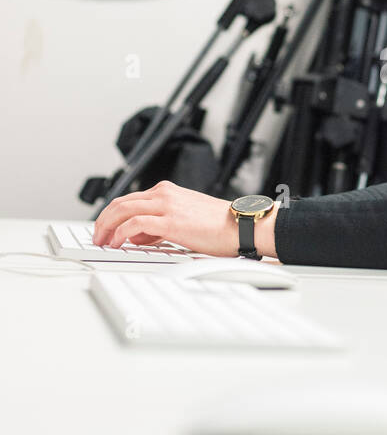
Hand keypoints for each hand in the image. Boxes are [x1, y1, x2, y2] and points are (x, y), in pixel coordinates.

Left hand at [92, 180, 238, 256]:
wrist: (241, 226)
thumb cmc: (220, 226)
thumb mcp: (184, 220)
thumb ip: (159, 225)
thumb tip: (138, 236)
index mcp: (167, 191)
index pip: (129, 199)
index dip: (112, 215)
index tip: (105, 229)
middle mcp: (164, 193)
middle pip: (120, 202)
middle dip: (103, 220)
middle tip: (97, 236)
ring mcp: (166, 205)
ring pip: (123, 210)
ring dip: (107, 227)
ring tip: (102, 242)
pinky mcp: (170, 221)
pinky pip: (134, 224)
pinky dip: (121, 233)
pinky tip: (117, 243)